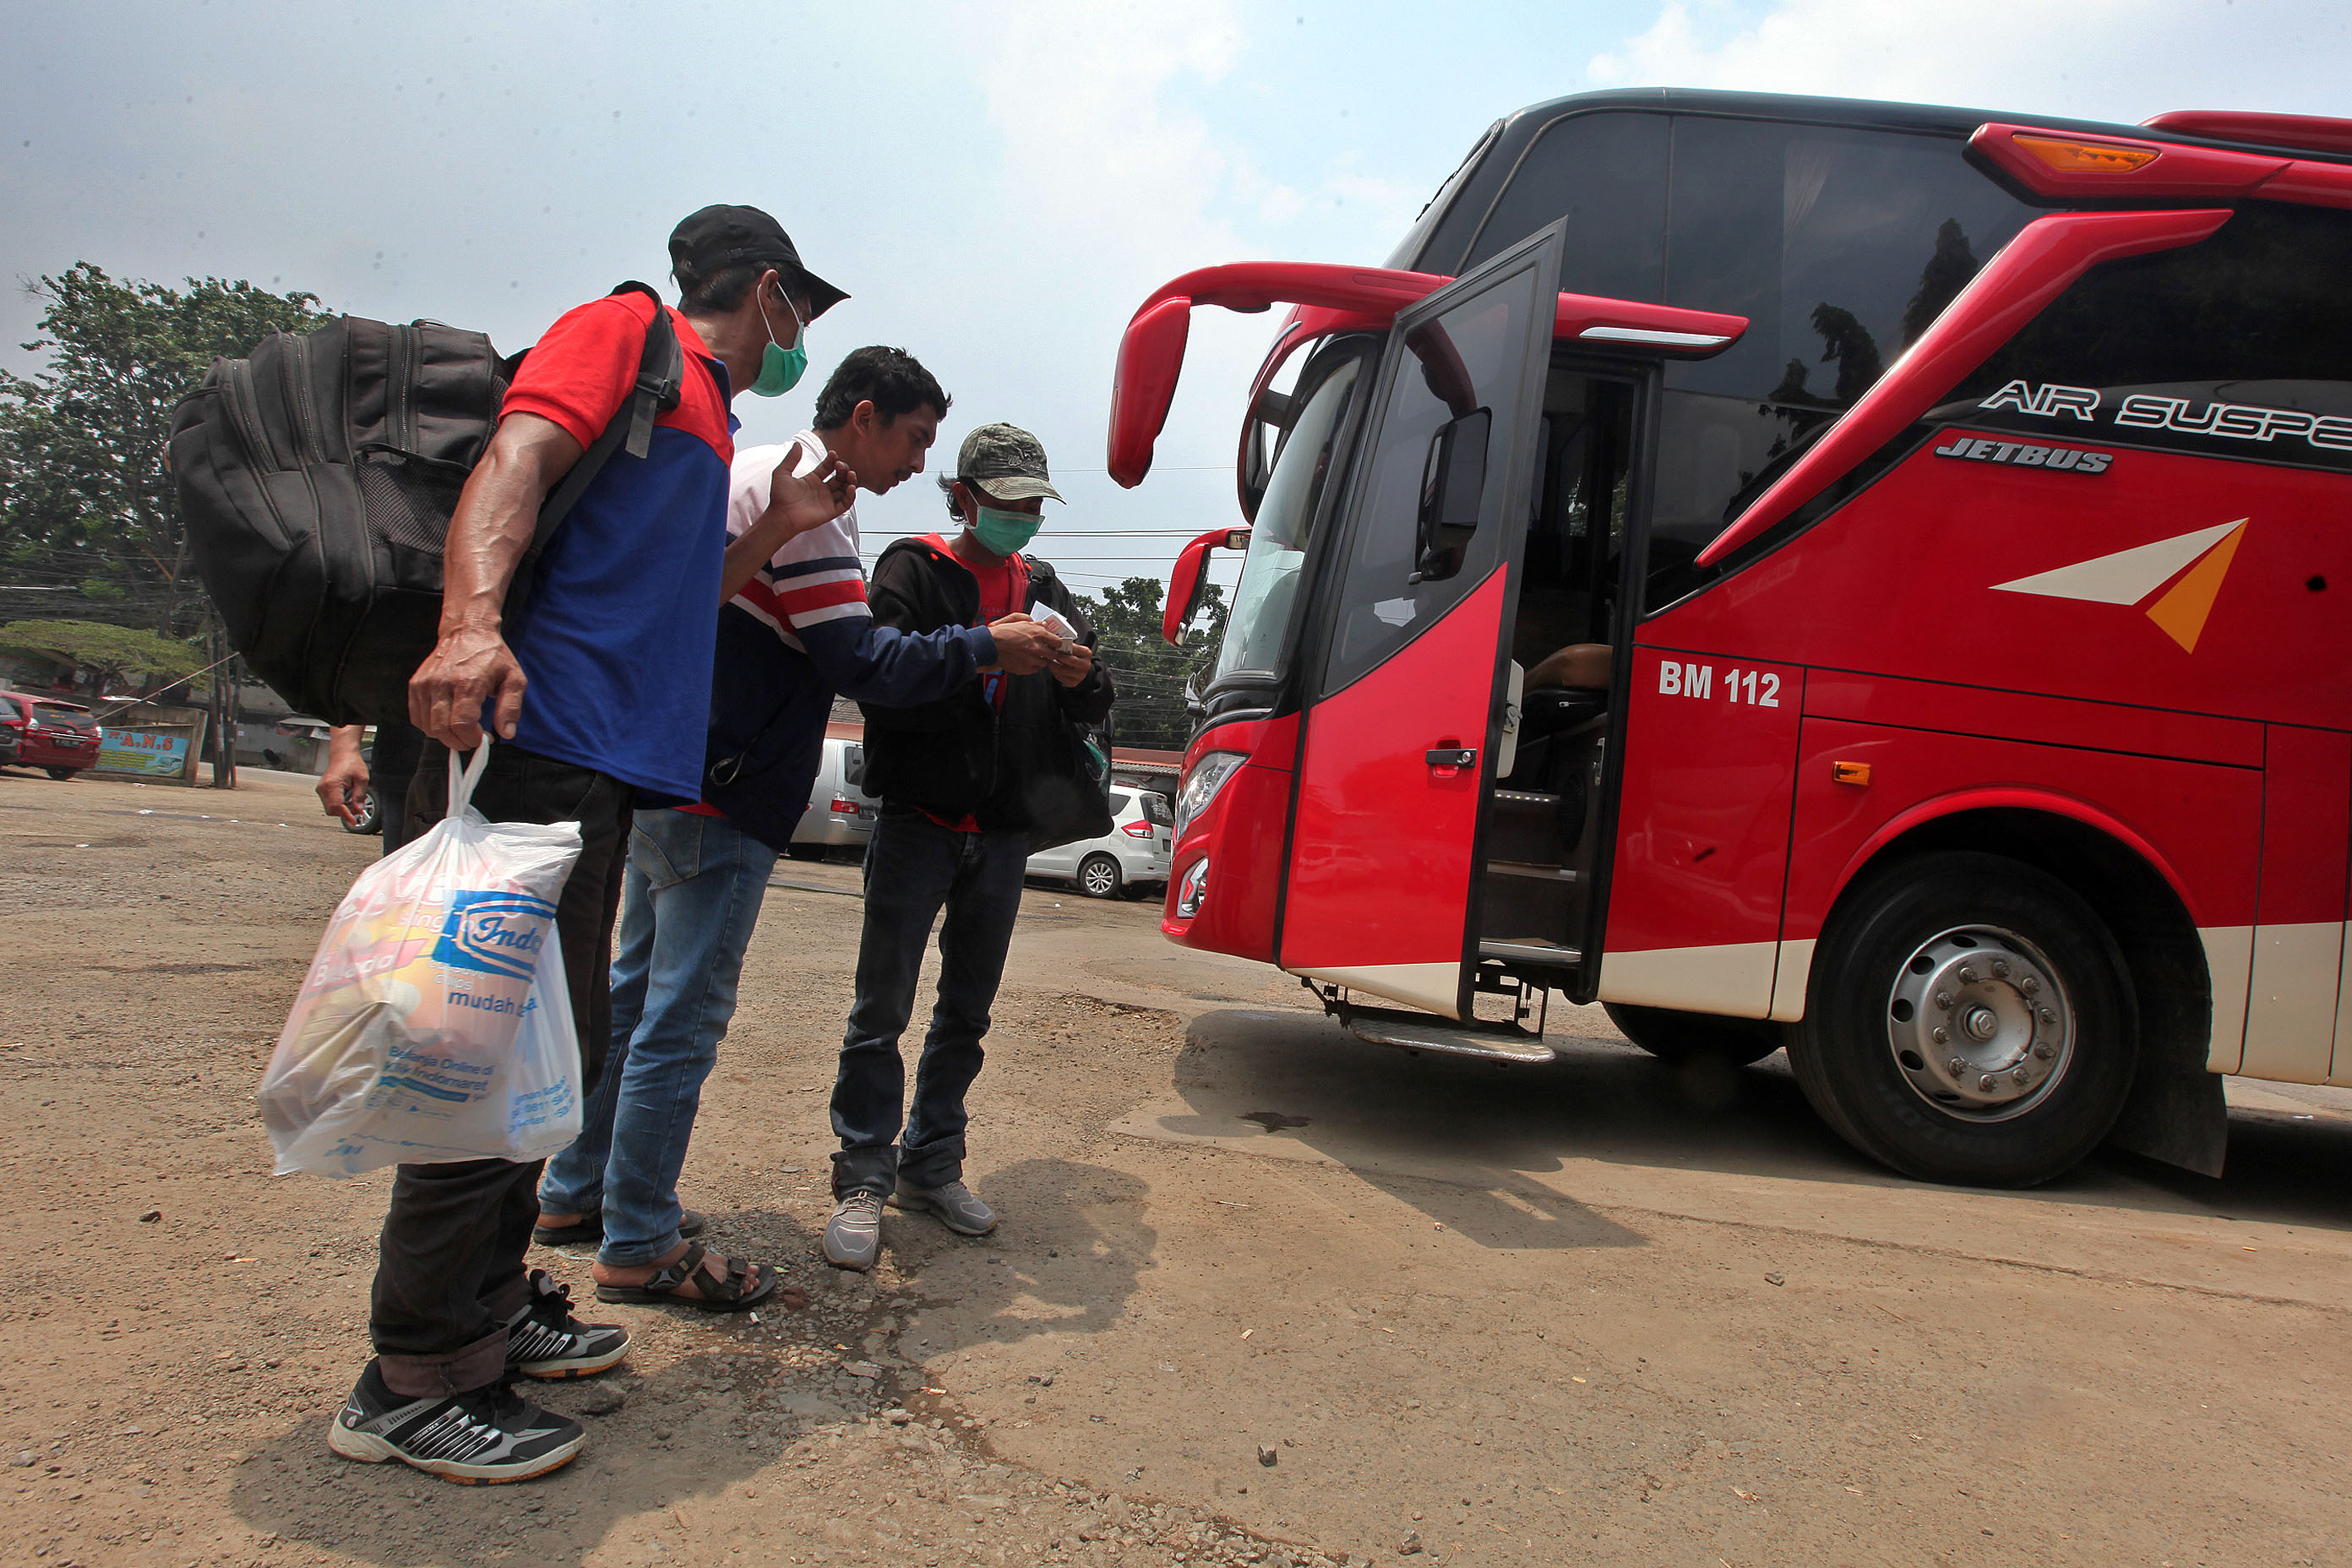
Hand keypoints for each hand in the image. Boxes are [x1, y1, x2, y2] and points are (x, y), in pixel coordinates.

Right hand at [316, 728, 369, 825]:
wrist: (343, 755)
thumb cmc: (352, 764)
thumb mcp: (362, 779)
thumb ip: (360, 796)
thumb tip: (358, 810)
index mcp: (332, 783)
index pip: (337, 806)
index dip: (346, 815)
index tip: (354, 821)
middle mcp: (323, 787)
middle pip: (332, 810)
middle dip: (345, 812)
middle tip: (358, 808)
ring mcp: (321, 789)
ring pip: (330, 809)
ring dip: (343, 809)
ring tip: (353, 799)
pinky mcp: (322, 791)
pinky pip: (330, 804)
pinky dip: (339, 805)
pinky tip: (347, 797)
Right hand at [409, 623, 525, 749]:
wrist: (467, 631)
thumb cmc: (493, 656)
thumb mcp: (514, 678)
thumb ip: (511, 707)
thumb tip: (506, 734)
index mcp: (468, 682)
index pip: (462, 724)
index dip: (472, 739)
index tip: (483, 739)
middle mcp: (442, 683)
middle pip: (441, 729)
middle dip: (459, 743)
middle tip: (472, 740)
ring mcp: (425, 684)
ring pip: (427, 727)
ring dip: (445, 737)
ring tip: (461, 729)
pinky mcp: (415, 685)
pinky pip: (417, 718)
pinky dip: (430, 726)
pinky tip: (446, 720)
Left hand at [761, 450, 855, 540]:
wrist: (780, 516)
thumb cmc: (779, 497)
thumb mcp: (782, 473)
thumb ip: (790, 458)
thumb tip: (797, 444)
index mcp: (812, 480)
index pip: (827, 467)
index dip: (832, 460)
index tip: (833, 454)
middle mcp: (821, 490)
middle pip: (839, 477)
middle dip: (843, 469)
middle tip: (840, 466)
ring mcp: (827, 501)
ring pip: (845, 489)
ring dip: (850, 480)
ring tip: (850, 474)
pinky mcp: (831, 512)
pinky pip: (846, 503)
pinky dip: (851, 495)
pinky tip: (849, 486)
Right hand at [987, 615, 1063, 675]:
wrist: (991, 646)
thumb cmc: (1003, 633)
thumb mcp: (1019, 622)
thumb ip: (1035, 623)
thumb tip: (1043, 625)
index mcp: (1038, 634)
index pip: (1057, 642)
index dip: (1055, 643)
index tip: (1053, 644)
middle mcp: (1037, 647)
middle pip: (1054, 654)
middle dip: (1050, 652)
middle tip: (1044, 651)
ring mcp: (1033, 659)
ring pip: (1045, 662)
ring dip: (1041, 659)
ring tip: (1031, 655)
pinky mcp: (1027, 668)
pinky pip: (1036, 669)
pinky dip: (1032, 665)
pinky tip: (1025, 660)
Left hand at [1048, 643, 1093, 687]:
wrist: (1079, 669)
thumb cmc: (1073, 655)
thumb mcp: (1073, 648)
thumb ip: (1066, 644)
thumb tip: (1054, 639)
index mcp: (1087, 653)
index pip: (1074, 649)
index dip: (1062, 647)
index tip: (1052, 645)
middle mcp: (1086, 665)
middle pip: (1070, 660)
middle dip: (1057, 656)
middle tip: (1048, 653)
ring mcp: (1081, 675)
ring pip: (1063, 670)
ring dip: (1053, 665)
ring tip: (1047, 660)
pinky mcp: (1074, 683)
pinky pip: (1061, 677)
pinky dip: (1054, 672)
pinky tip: (1051, 667)